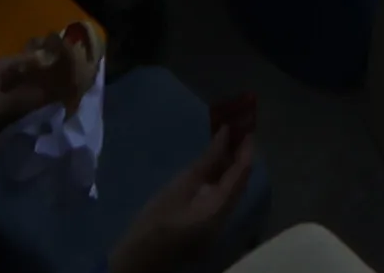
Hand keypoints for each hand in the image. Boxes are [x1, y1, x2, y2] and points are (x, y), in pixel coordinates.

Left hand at [0, 25, 96, 175]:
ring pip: (37, 88)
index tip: (90, 68)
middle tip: (89, 87)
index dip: (65, 58)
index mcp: (3, 69)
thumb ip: (28, 98)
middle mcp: (5, 78)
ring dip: (55, 92)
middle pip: (41, 70)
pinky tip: (57, 116)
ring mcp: (3, 98)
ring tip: (80, 101)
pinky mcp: (1, 116)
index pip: (42, 54)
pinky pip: (29, 105)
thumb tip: (66, 87)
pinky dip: (44, 107)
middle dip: (63, 75)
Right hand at [106, 99, 260, 272]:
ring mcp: (217, 224)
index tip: (245, 126)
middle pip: (239, 182)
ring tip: (227, 139)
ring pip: (231, 189)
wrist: (138, 258)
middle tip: (237, 129)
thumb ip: (206, 161)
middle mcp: (225, 218)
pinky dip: (220, 179)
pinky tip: (214, 164)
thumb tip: (225, 134)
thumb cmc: (155, 221)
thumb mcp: (179, 187)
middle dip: (240, 156)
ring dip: (230, 166)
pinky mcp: (207, 225)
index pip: (241, 175)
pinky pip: (221, 197)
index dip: (245, 149)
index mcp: (220, 209)